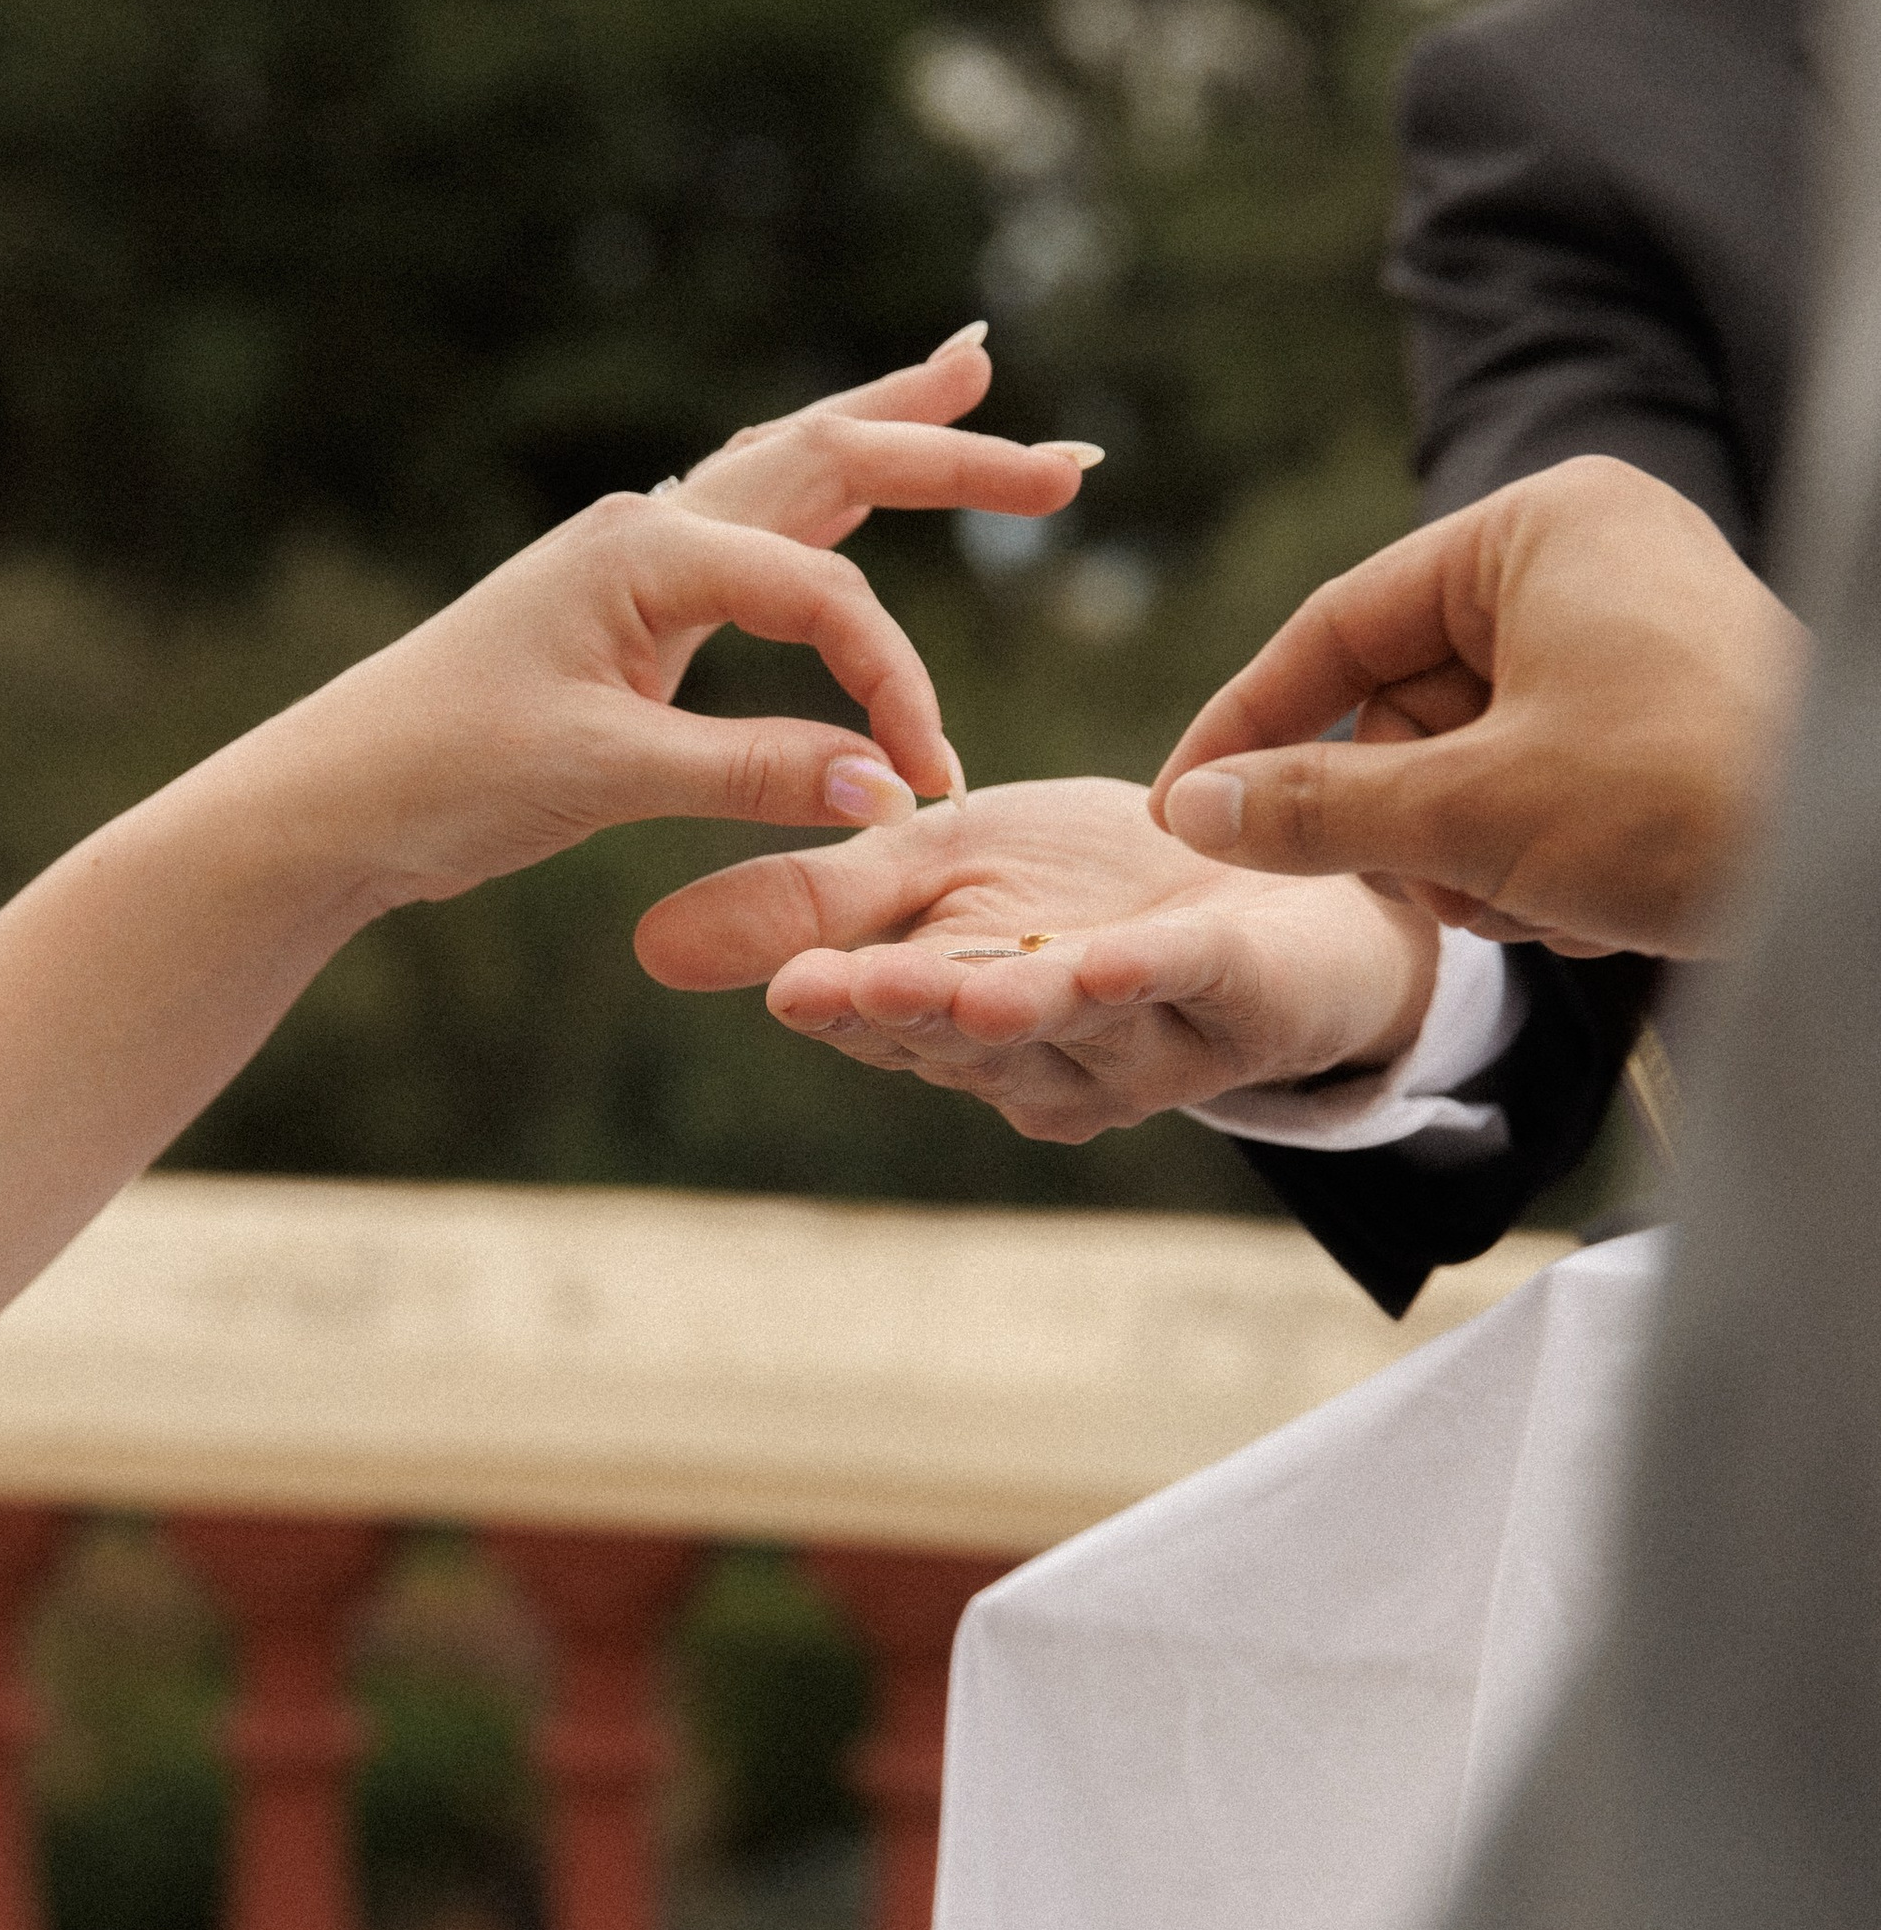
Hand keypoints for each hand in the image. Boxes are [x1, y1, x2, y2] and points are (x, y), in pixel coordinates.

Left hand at [286, 329, 1090, 907]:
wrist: (334, 796)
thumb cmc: (446, 776)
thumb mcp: (601, 776)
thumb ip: (748, 773)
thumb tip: (888, 785)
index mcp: (647, 548)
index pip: (823, 598)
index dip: (894, 686)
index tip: (927, 783)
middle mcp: (651, 524)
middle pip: (833, 463)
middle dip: (953, 456)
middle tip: (1070, 460)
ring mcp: (640, 550)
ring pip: (794, 466)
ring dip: (892, 431)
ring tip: (977, 378)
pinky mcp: (632, 595)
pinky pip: (755, 517)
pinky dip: (825, 486)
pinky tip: (854, 467)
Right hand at [634, 775, 1438, 1142]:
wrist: (1281, 884)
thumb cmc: (1090, 883)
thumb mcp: (933, 867)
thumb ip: (811, 905)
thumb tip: (648, 947)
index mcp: (952, 1026)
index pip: (880, 1017)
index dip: (837, 1003)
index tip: (783, 985)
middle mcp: (1040, 1062)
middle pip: (966, 1035)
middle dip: (912, 1013)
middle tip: (846, 991)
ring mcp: (1143, 1044)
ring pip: (1072, 1024)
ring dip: (1021, 1007)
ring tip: (968, 989)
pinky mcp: (1239, 997)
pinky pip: (1187, 982)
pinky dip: (1151, 971)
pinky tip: (1113, 960)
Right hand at [1150, 458, 1809, 958]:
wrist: (1862, 868)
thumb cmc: (1686, 802)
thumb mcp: (1473, 812)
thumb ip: (1317, 807)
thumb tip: (1194, 812)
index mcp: (1537, 528)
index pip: (1339, 624)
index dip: (1248, 726)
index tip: (1182, 813)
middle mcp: (1585, 560)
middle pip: (1403, 704)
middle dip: (1407, 818)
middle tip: (1444, 888)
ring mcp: (1630, 636)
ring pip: (1466, 763)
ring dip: (1474, 856)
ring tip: (1542, 898)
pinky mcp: (1660, 715)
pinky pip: (1536, 784)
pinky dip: (1537, 859)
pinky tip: (1592, 905)